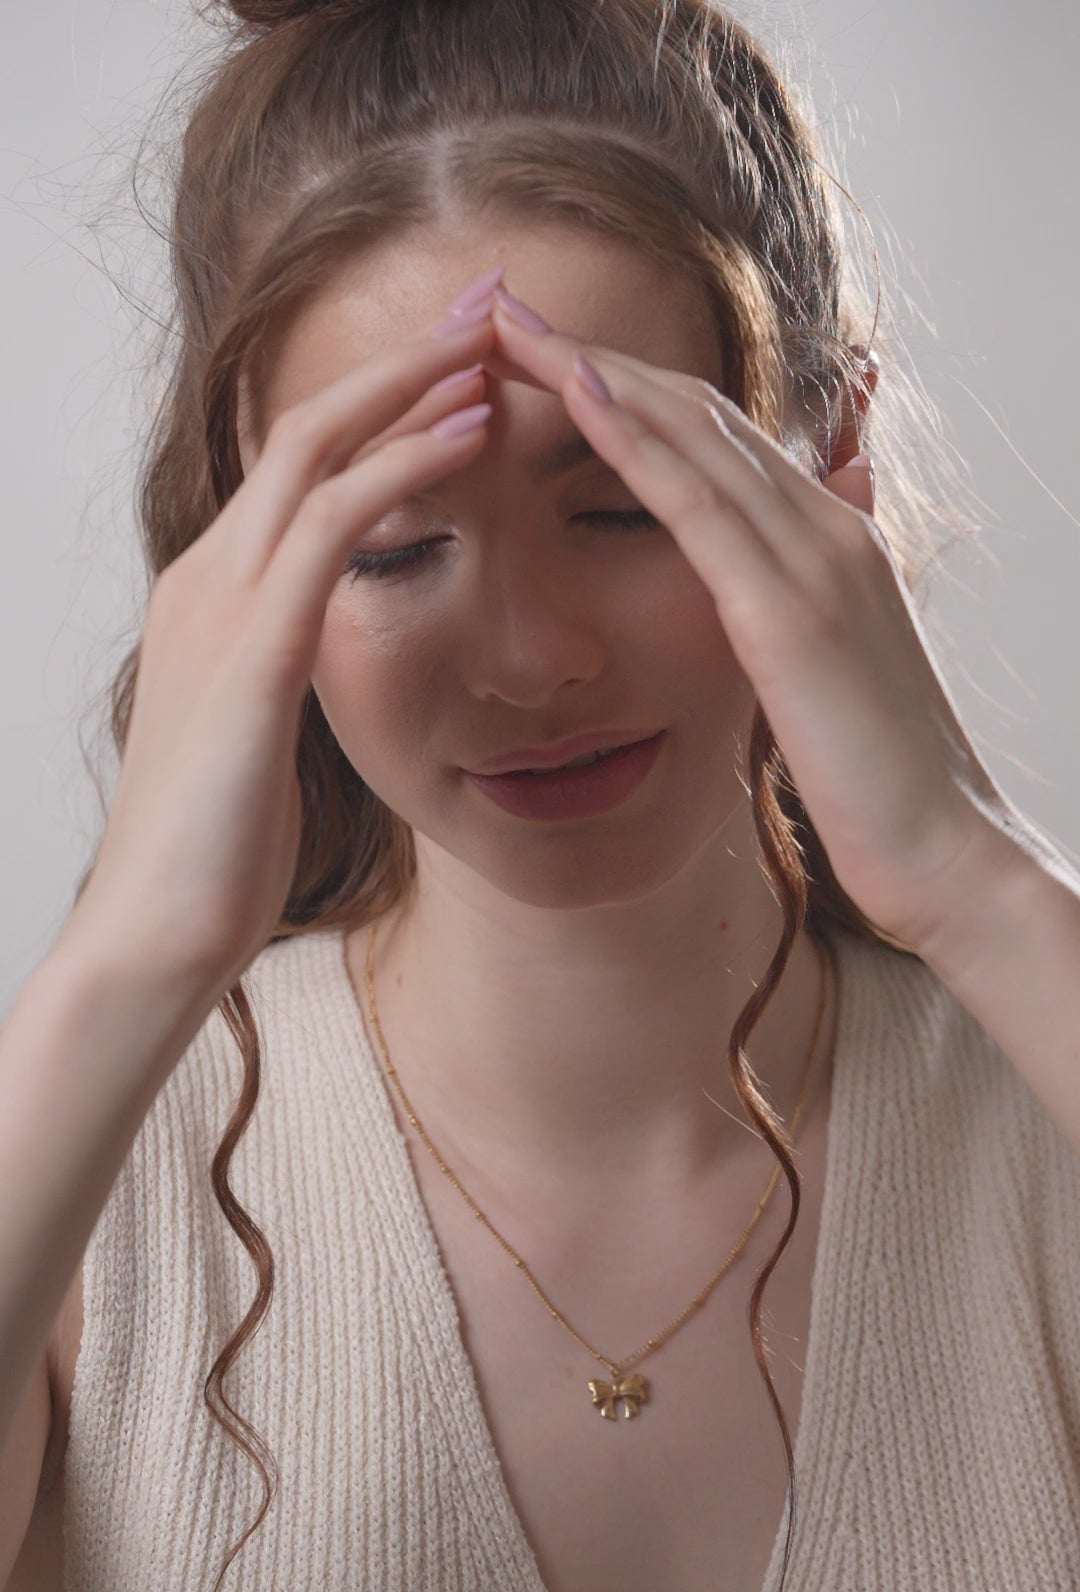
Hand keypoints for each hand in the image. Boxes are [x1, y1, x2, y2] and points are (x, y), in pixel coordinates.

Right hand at [69, 301, 498, 1006]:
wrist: (155, 933)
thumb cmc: (214, 856)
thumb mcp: (256, 744)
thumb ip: (285, 681)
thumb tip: (325, 667)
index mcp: (214, 600)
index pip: (298, 469)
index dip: (377, 405)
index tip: (456, 364)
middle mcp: (207, 578)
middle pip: (305, 427)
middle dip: (398, 356)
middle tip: (487, 302)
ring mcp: (220, 605)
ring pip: (315, 449)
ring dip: (408, 383)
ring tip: (492, 337)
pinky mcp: (249, 648)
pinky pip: (335, 526)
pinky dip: (404, 466)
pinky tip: (469, 431)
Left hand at [480, 287, 1011, 958]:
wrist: (950, 854)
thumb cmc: (889, 788)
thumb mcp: (834, 686)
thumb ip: (795, 629)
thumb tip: (756, 615)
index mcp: (831, 547)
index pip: (720, 444)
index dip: (635, 392)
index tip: (552, 359)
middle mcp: (824, 529)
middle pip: (697, 412)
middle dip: (599, 353)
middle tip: (508, 308)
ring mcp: (812, 560)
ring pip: (691, 432)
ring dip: (595, 367)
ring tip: (513, 322)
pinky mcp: (788, 611)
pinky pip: (696, 501)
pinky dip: (633, 436)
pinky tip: (575, 391)